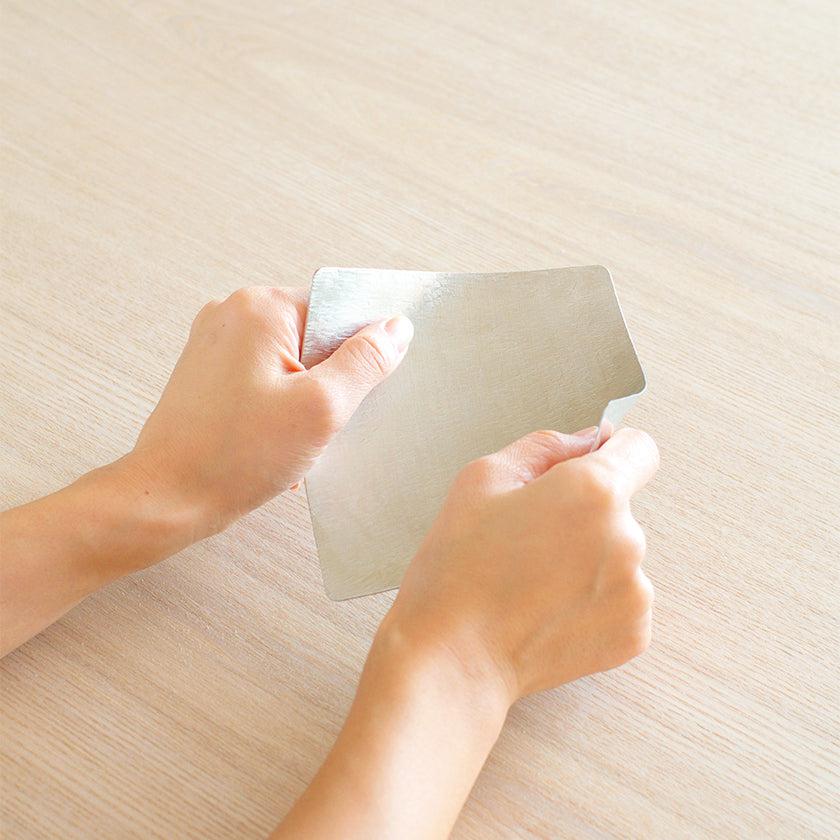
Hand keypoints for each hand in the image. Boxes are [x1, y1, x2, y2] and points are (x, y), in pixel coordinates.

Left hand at [131, 286, 413, 535]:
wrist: (168, 498)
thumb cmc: (235, 456)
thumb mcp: (321, 408)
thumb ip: (365, 362)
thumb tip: (396, 328)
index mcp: (261, 308)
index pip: (337, 308)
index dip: (359, 350)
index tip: (359, 387)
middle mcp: (233, 312)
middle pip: (315, 334)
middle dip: (329, 379)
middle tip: (319, 420)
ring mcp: (216, 341)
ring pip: (293, 359)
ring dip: (305, 397)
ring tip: (291, 434)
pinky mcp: (209, 370)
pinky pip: (267, 375)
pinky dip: (280, 404)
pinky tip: (273, 438)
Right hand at [275, 424, 658, 837]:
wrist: (453, 656)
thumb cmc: (457, 562)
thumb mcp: (483, 478)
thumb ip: (546, 446)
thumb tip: (587, 441)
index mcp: (594, 491)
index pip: (641, 449)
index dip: (611, 451)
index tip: (586, 466)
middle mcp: (629, 539)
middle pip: (621, 506)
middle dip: (584, 512)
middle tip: (529, 538)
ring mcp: (636, 592)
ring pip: (620, 553)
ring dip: (589, 558)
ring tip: (534, 580)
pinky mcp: (634, 634)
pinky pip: (622, 596)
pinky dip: (593, 598)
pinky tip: (548, 610)